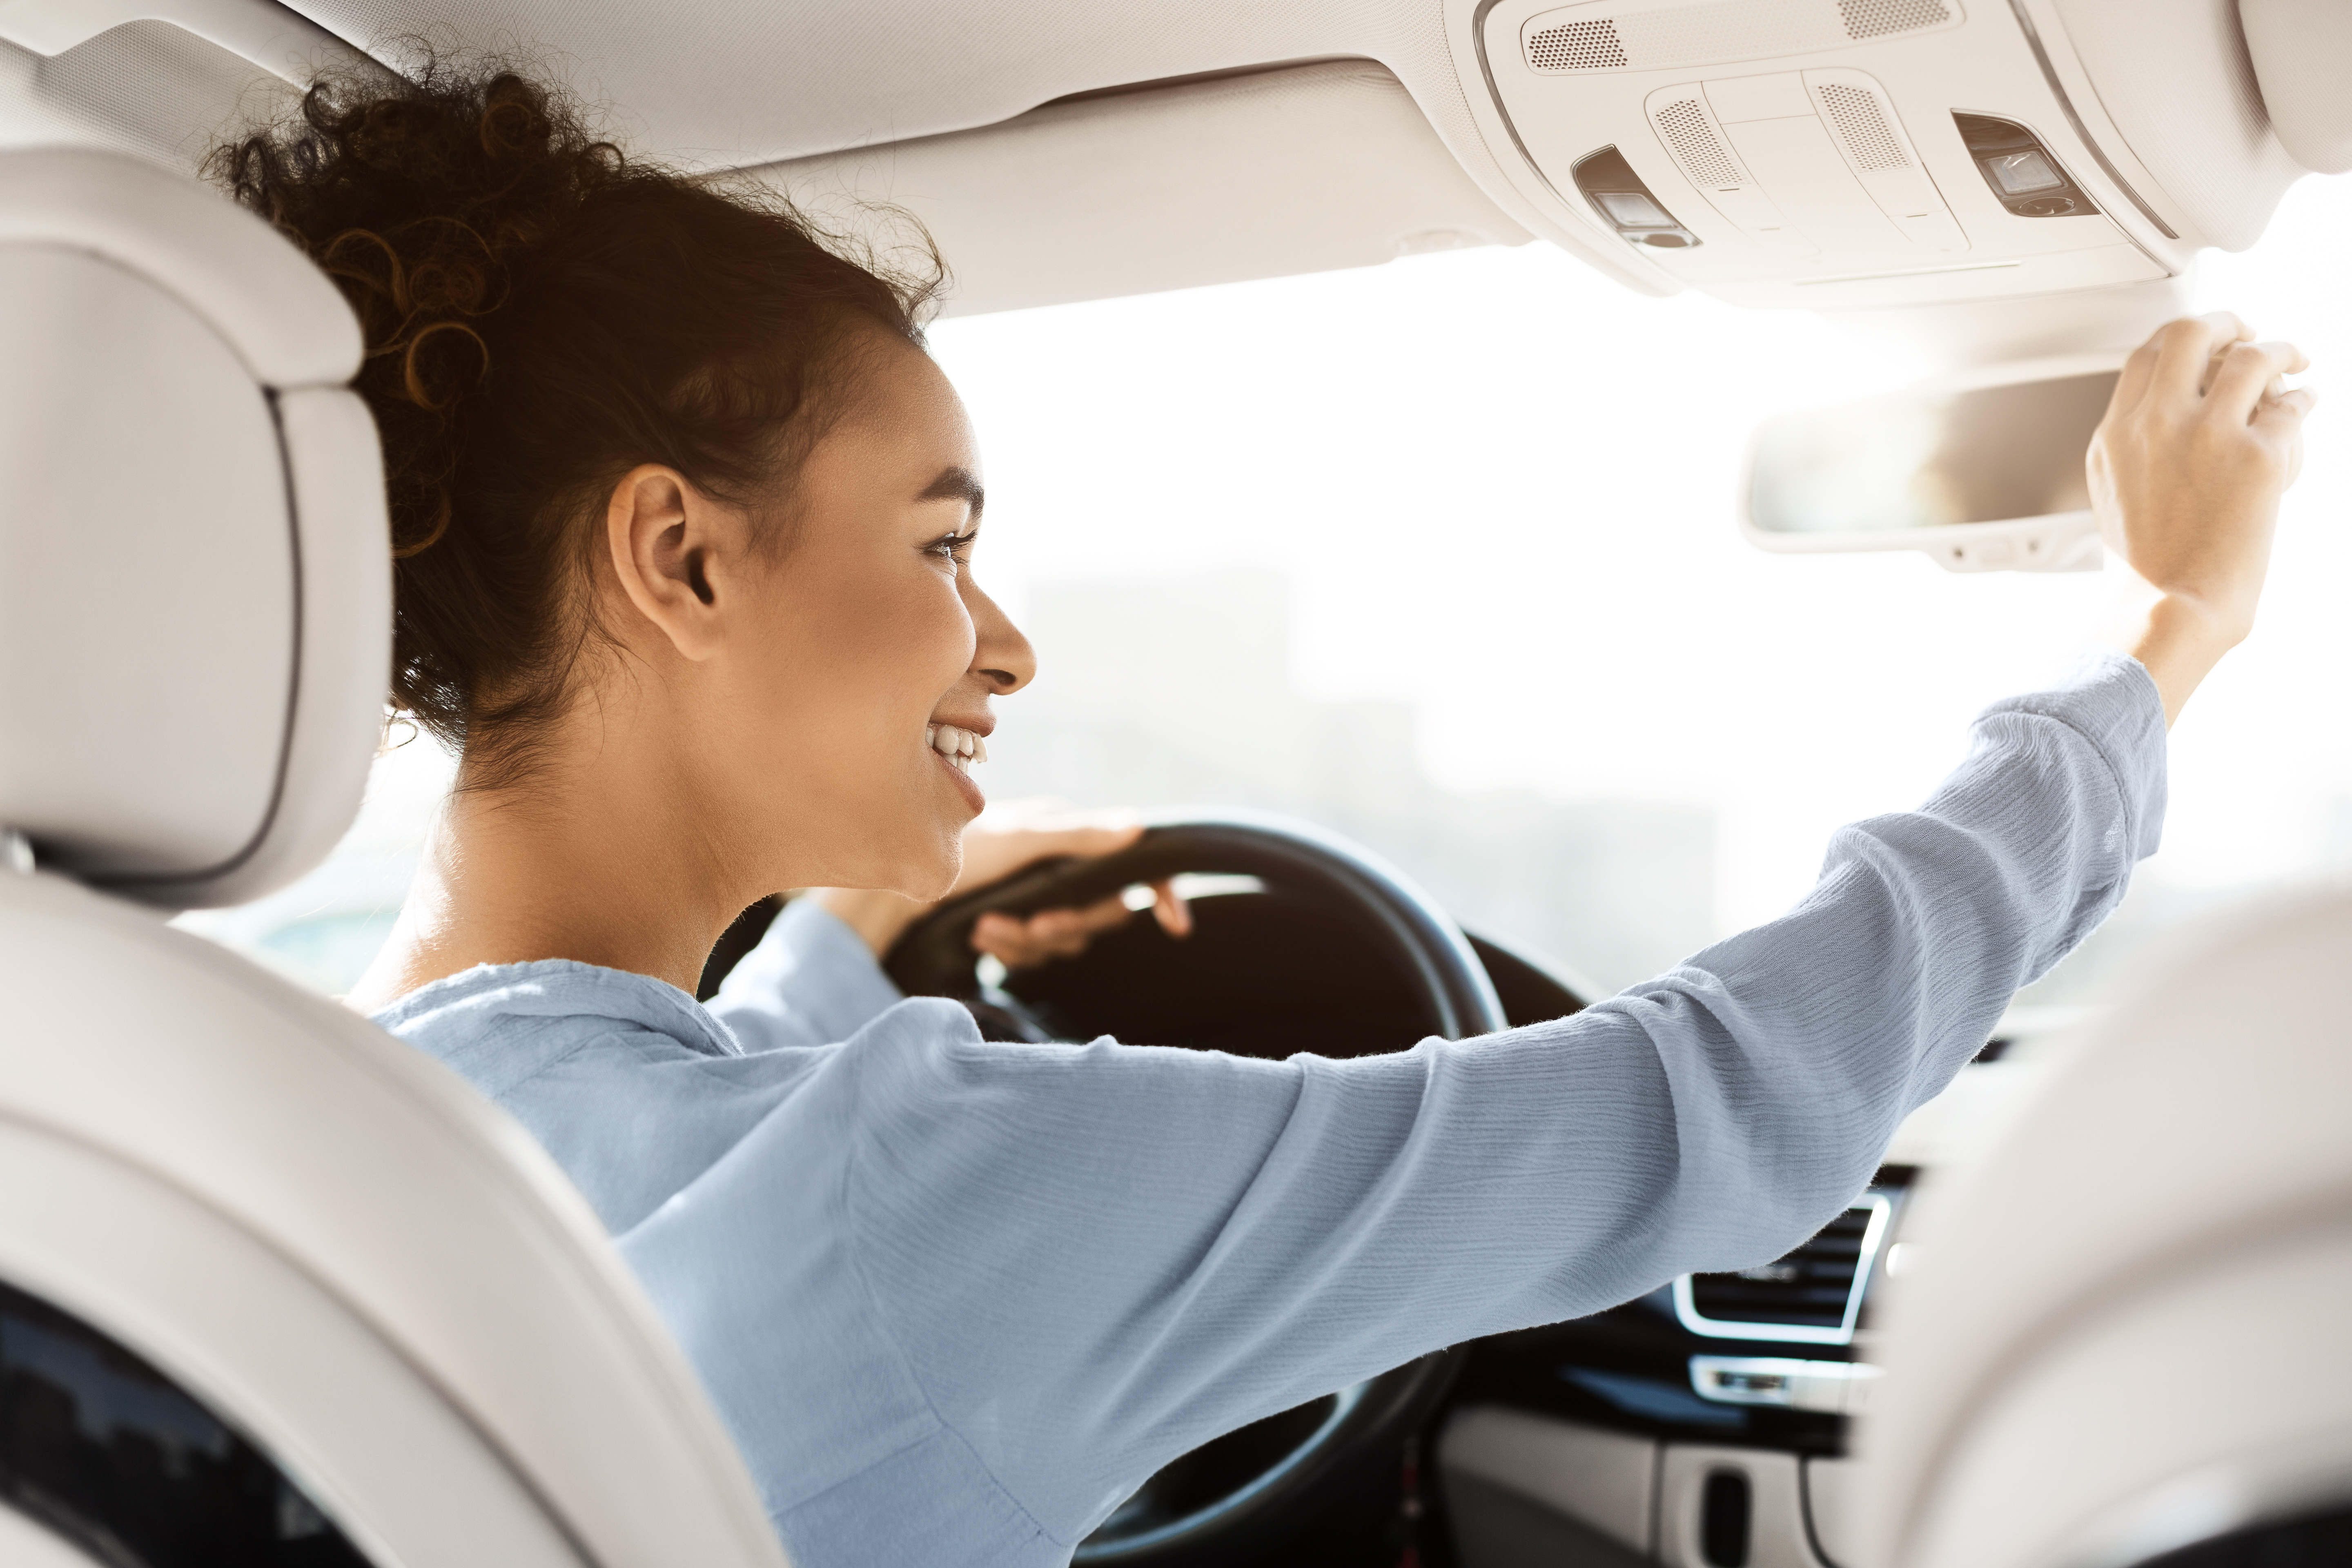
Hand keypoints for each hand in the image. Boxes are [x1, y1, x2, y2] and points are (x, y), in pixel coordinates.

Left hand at [812, 802, 1192, 961]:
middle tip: (1030, 925)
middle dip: (1065, 924)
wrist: (884, 888)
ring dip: (1028, 940)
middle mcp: (1055, 866)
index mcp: (1065, 835)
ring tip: (988, 929)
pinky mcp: (1010, 928)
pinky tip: (980, 936)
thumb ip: (1079, 836)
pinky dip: (1009, 949)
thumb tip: (1139, 829)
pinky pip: (1033, 955)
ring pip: (1065, 940)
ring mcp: (1033, 898)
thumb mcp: (1017, 838)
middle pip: (1100, 914)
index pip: (1132, 863)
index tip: (1176, 925)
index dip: (1159, 892)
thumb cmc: (950, 851)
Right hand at [2090, 313, 2314, 723]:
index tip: (2204, 343)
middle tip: (2248, 332)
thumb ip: (2133, 450)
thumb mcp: (2115, 496)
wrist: (2170, 606)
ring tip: (2294, 360)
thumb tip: (2160, 421)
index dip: (2181, 339)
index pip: (2144, 356)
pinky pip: (2293, 405)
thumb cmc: (2145, 568)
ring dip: (2280, 350)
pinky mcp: (2256, 456)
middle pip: (2190, 333)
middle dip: (2227, 322)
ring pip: (2251, 356)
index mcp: (2115, 436)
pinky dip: (2305, 397)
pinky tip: (2307, 401)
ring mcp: (2206, 436)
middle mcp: (2155, 424)